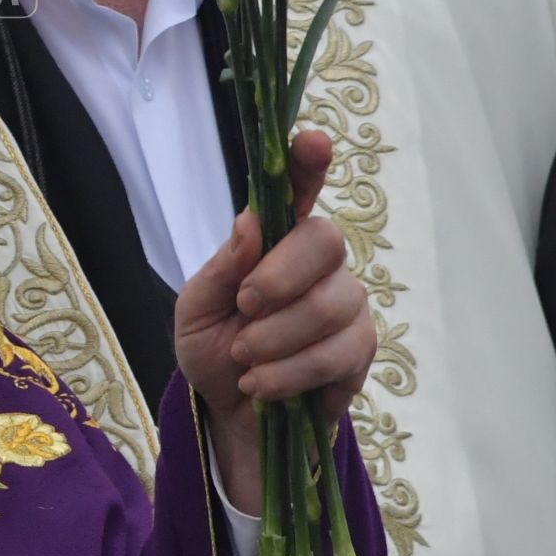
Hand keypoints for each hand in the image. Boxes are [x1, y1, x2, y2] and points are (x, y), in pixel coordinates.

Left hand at [173, 130, 374, 512]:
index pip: (298, 190)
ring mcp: (345, 304)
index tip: (311, 140)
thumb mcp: (196, 308)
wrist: (229, 415)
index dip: (308, 163)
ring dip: (275, 339)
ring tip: (244, 361)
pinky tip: (265, 385)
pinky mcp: (359, 351)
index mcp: (274, 239)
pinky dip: (290, 372)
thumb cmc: (213, 348)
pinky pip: (337, 353)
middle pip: (325, 241)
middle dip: (278, 278)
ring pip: (330, 304)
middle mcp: (317, 263)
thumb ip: (222, 267)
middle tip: (243, 309)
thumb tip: (250, 223)